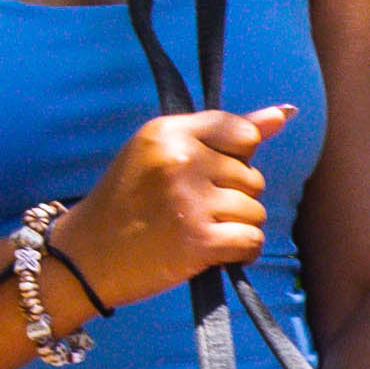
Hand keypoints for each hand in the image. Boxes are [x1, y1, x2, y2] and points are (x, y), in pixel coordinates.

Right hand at [61, 103, 287, 311]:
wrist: (84, 256)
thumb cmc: (126, 203)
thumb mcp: (159, 154)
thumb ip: (223, 132)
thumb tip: (285, 112)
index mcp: (168, 131)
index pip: (241, 132)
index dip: (236, 159)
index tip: (210, 176)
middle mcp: (180, 160)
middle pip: (252, 176)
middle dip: (233, 197)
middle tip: (192, 210)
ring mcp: (189, 200)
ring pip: (255, 210)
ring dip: (237, 226)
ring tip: (198, 231)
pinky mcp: (198, 240)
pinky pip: (252, 240)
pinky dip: (242, 252)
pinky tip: (217, 253)